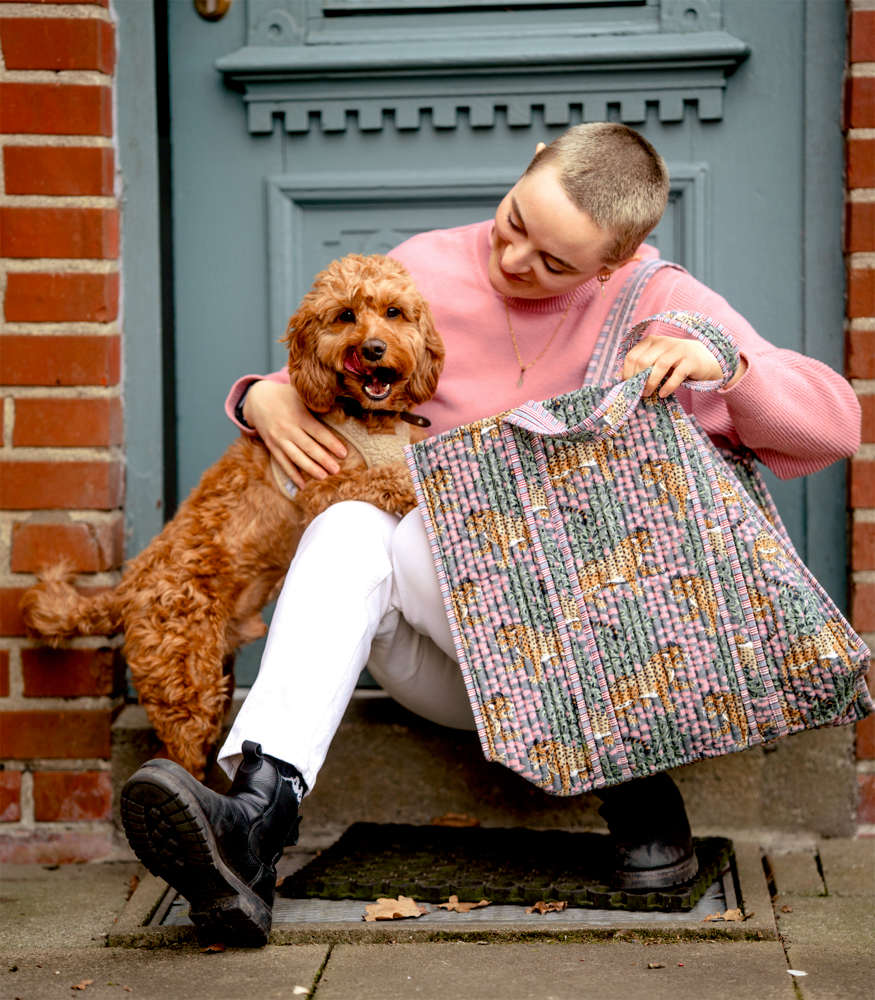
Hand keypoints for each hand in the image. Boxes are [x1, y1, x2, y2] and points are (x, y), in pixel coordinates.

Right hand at [242, 380, 346, 488]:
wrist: (257, 399)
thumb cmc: (285, 396)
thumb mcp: (299, 393)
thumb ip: (315, 402)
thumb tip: (333, 407)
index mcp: (298, 415)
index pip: (318, 432)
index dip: (331, 443)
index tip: (343, 453)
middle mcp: (288, 429)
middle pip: (308, 447)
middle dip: (323, 460)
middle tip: (337, 470)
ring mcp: (279, 439)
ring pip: (296, 457)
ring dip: (310, 469)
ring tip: (324, 477)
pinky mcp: (272, 446)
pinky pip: (283, 463)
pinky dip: (292, 475)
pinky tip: (303, 485)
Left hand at [621, 335, 745, 396]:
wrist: (705, 358)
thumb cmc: (675, 362)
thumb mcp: (656, 362)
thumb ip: (640, 368)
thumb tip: (617, 379)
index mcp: (652, 341)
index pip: (632, 355)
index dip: (627, 372)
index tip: (628, 385)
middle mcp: (664, 342)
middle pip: (644, 360)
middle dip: (638, 378)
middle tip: (639, 392)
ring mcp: (679, 350)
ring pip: (659, 365)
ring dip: (651, 382)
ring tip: (648, 394)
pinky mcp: (691, 360)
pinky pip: (677, 374)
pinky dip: (668, 386)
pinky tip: (663, 394)